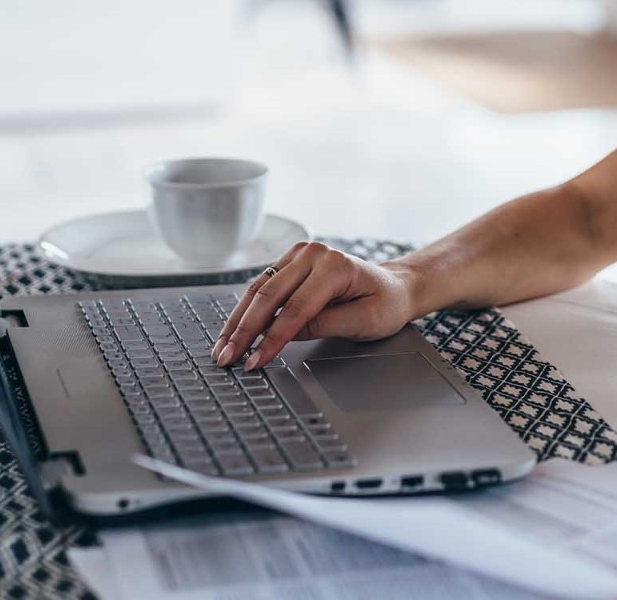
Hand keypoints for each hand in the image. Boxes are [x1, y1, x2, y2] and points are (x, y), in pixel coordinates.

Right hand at [211, 241, 418, 369]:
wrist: (394, 287)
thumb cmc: (386, 304)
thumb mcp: (364, 320)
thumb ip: (324, 325)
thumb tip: (284, 334)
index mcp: (335, 266)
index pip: (295, 308)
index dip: (271, 338)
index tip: (254, 361)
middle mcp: (314, 254)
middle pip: (269, 296)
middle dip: (244, 331)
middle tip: (226, 358)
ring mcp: (300, 255)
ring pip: (259, 290)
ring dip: (238, 321)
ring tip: (222, 348)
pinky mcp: (290, 262)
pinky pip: (263, 286)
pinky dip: (246, 310)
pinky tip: (233, 330)